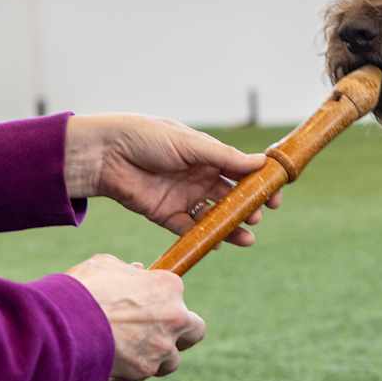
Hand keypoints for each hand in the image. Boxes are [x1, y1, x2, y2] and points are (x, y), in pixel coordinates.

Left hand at [64, 114, 281, 245]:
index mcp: (206, 155)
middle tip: (258, 216)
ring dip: (231, 227)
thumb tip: (261, 163)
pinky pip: (190, 230)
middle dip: (248, 208)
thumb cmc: (147, 137)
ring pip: (214, 216)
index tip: (275, 195)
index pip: (240, 171)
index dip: (259, 183)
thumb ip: (224, 157)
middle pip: (231, 196)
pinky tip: (217, 243)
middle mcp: (198, 176)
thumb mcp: (190, 144)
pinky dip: (204, 238)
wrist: (105, 154)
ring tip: (246, 238)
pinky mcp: (166, 214)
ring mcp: (183, 196)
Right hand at [67, 254, 205, 380]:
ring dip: (154, 359)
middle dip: (180, 334)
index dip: (162, 300)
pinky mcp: (144, 370)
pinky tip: (108, 365)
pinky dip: (127, 374)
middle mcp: (174, 317)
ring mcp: (161, 347)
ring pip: (170, 361)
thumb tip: (136, 271)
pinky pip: (139, 377)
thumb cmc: (84, 289)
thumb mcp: (105, 266)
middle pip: (194, 332)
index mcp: (168, 287)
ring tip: (128, 353)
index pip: (178, 295)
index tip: (148, 304)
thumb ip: (126, 270)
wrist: (66, 324)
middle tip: (156, 333)